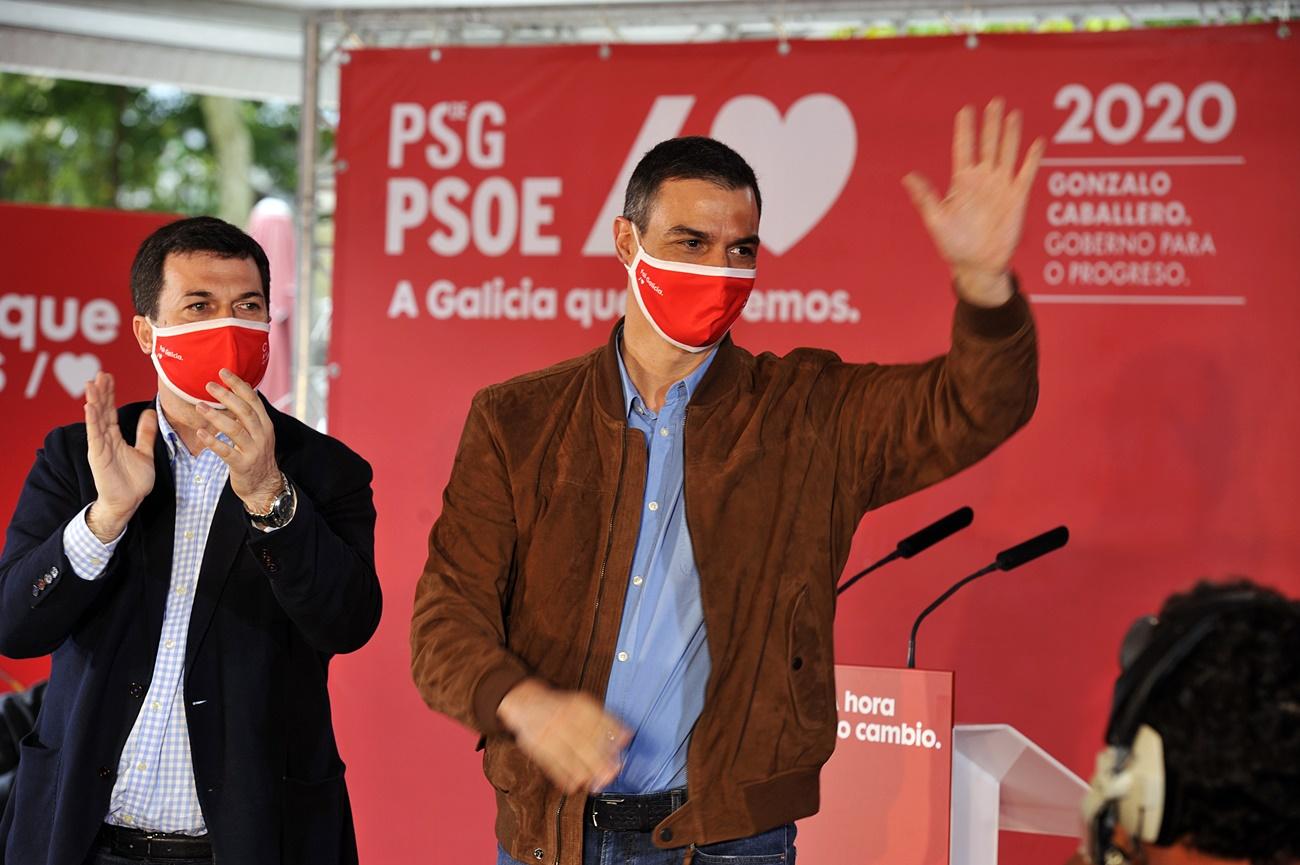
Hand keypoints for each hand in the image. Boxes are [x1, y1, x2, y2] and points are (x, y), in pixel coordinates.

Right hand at [84, 372, 156, 542]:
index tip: (108, 377)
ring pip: (96, 419)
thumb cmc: (133, 481)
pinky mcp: (97, 455)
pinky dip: (92, 420)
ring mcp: (99, 446)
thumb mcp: (145, 451)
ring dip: (94, 401)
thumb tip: (150, 413)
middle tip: (100, 374)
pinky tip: (89, 406)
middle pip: (101, 411)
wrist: (128, 502)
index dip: (110, 394)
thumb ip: (146, 433)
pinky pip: (94, 435)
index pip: (110, 411)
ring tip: (91, 384)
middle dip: (101, 392)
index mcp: (115, 437)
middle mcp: (105, 439)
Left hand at [195, 369, 281, 512]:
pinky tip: (200, 433)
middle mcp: (261, 435)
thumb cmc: (256, 456)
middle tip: (208, 385)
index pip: (253, 399)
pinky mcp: (242, 465)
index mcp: (265, 424)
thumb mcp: (258, 434)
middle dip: (226, 396)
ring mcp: (253, 450)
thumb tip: (233, 394)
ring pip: (235, 429)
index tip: (223, 372)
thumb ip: (248, 417)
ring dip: (216, 416)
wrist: (264, 485)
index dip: (238, 384)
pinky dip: (212, 442)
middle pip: (244, 411)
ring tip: (200, 406)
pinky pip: (226, 451)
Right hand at [497, 679, 630, 794]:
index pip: (597, 722)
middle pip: (583, 742)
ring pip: (568, 756)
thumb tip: (627, 737)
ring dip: (583, 773)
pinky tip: (575, 787)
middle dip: (599, 761)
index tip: (620, 753)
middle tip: (611, 774)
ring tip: (597, 785)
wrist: (527, 703)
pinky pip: (551, 764)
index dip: (610, 738)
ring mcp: (548, 733)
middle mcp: (563, 718)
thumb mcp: (583, 705)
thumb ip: (604, 721)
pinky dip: (563, 777)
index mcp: (577, 706)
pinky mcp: (536, 747)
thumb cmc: (563, 708)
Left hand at [903, 98, 1045, 306]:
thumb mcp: (935, 220)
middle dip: (990, 124)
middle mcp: (982, 180)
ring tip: (1012, 113)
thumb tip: (908, 177)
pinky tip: (1038, 142)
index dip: (965, 131)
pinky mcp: (1017, 198)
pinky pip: (1027, 174)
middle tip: (994, 102)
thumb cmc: (953, 245)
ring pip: (1007, 153)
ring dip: (1010, 134)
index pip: (963, 150)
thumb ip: (925, 197)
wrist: (977, 265)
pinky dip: (1032, 159)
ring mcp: (1001, 187)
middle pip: (987, 145)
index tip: (965, 110)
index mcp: (961, 183)